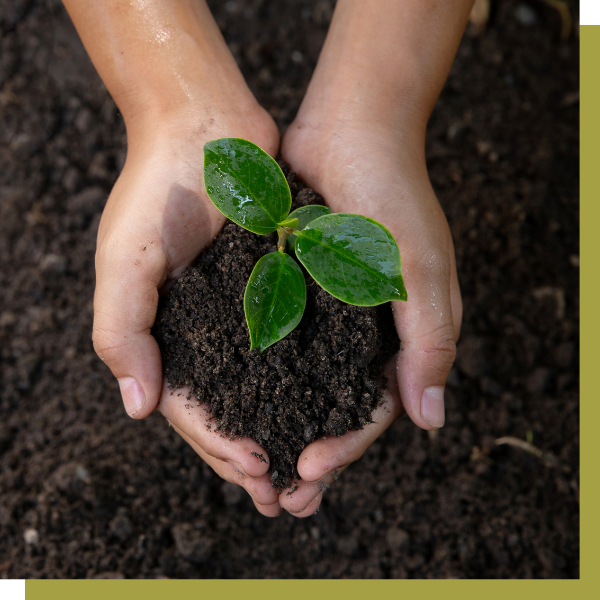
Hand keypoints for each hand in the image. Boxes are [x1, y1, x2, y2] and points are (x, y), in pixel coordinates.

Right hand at [92, 105, 282, 516]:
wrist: (203, 125)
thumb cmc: (156, 188)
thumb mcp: (124, 261)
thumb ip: (122, 331)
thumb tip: (136, 408)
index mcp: (165, 335)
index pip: (191, 409)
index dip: (220, 446)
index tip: (259, 472)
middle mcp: (206, 331)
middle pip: (232, 409)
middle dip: (256, 456)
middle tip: (291, 498)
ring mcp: (244, 311)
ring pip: (267, 386)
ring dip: (288, 428)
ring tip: (314, 469)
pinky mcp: (279, 285)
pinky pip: (296, 341)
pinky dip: (309, 377)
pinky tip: (331, 404)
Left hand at [277, 114, 461, 517]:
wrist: (350, 128)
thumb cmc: (392, 194)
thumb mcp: (419, 268)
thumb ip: (429, 341)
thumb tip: (431, 421)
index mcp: (401, 334)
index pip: (377, 409)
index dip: (347, 445)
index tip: (307, 469)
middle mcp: (363, 331)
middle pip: (336, 408)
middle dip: (312, 453)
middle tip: (279, 499)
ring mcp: (326, 311)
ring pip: (303, 385)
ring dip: (280, 426)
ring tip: (250, 467)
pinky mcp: (293, 287)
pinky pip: (276, 342)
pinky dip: (258, 376)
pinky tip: (231, 403)